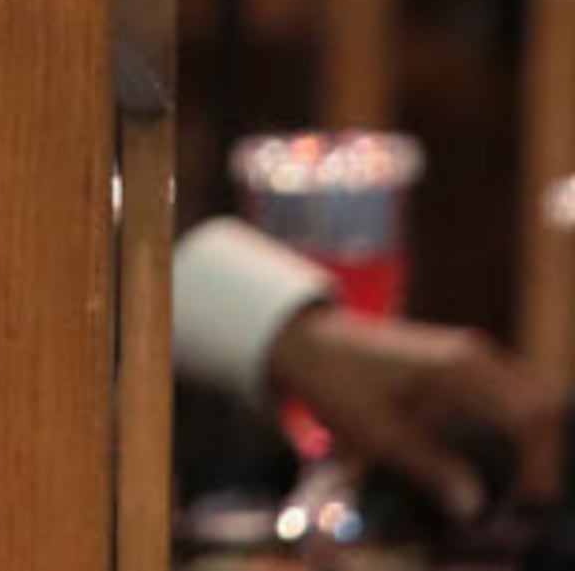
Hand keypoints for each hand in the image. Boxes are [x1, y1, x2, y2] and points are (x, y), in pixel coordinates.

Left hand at [264, 303, 566, 522]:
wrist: (305, 341)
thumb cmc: (336, 384)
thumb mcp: (377, 434)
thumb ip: (430, 468)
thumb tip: (472, 506)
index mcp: (460, 370)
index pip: (532, 414)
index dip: (541, 460)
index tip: (527, 496)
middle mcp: (473, 355)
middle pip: (541, 402)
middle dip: (542, 449)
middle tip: (525, 491)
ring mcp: (468, 353)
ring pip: (528, 394)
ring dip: (530, 435)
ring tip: (516, 478)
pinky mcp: (458, 358)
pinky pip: (508, 388)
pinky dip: (514, 420)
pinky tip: (497, 452)